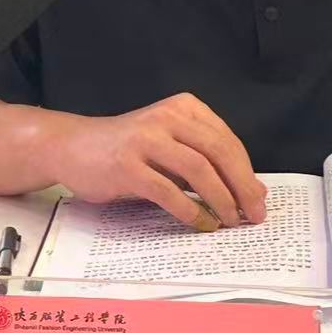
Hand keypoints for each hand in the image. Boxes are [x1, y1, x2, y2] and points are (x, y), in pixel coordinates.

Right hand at [48, 93, 267, 230]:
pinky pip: (168, 191)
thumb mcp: (169, 145)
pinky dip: (190, 210)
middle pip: (218, 152)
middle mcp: (167, 117)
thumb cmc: (127, 150)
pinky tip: (201, 224)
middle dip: (242, 186)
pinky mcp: (127, 165)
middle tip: (255, 215)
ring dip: (221, 199)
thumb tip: (252, 191)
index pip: (227, 140)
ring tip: (230, 221)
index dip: (247, 172)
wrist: (72, 146)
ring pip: (198, 169)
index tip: (259, 199)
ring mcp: (145, 139)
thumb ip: (205, 161)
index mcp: (184, 108)